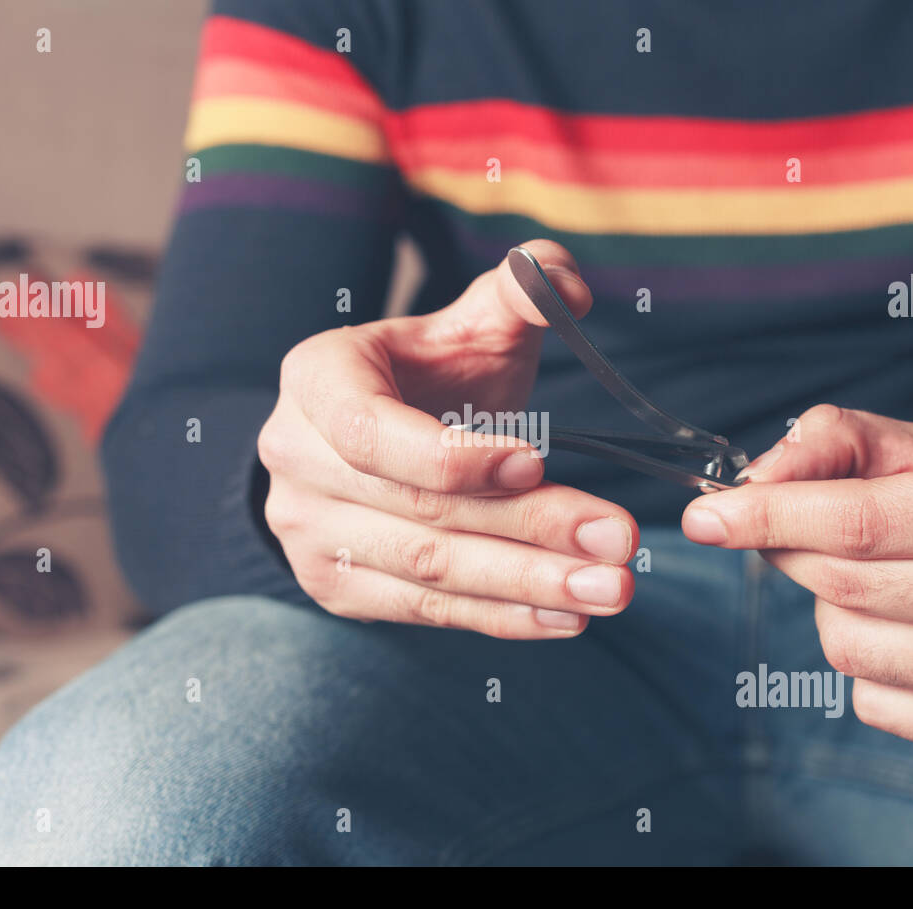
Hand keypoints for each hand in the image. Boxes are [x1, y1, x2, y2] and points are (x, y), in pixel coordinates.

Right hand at [259, 239, 637, 638]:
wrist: (373, 443)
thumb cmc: (428, 376)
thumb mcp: (468, 325)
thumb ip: (520, 290)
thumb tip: (567, 288)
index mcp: (318, 379)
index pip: (372, 431)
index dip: (455, 456)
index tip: (539, 459)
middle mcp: (295, 461)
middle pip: (420, 511)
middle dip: (530, 527)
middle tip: (617, 538)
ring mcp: (309, 533)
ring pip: (429, 571)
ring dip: (528, 583)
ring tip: (611, 588)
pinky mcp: (336, 588)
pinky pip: (426, 611)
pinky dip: (502, 617)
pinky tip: (567, 615)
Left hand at [683, 404, 912, 744]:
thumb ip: (835, 443)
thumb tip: (748, 485)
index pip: (859, 524)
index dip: (767, 519)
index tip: (704, 517)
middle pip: (842, 585)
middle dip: (794, 550)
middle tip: (805, 528)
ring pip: (848, 648)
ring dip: (830, 607)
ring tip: (880, 577)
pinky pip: (873, 702)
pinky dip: (862, 662)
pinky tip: (904, 626)